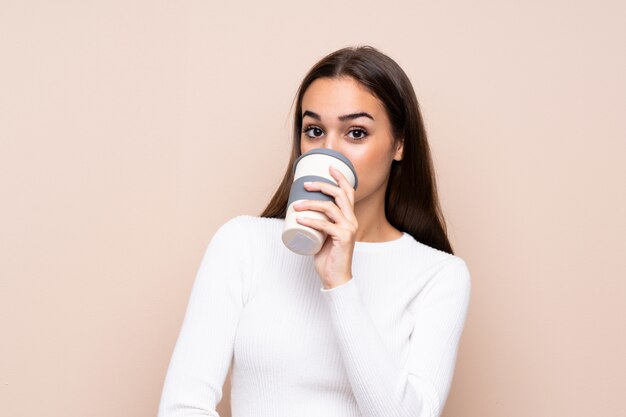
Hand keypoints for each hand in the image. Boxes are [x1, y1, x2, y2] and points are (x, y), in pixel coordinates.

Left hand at [293, 165, 358, 288]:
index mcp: (349, 218)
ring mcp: (349, 229)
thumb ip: (319, 223)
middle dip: (322, 185)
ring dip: (310, 203)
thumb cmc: (328, 256)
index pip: (348, 192)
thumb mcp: (324, 235)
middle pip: (339, 194)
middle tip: (305, 184)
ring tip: (295, 205)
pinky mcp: (343, 238)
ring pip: (330, 207)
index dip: (340, 178)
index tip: (329, 167)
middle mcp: (352, 221)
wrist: (335, 277)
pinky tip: (299, 218)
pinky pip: (325, 225)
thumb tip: (301, 211)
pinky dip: (311, 220)